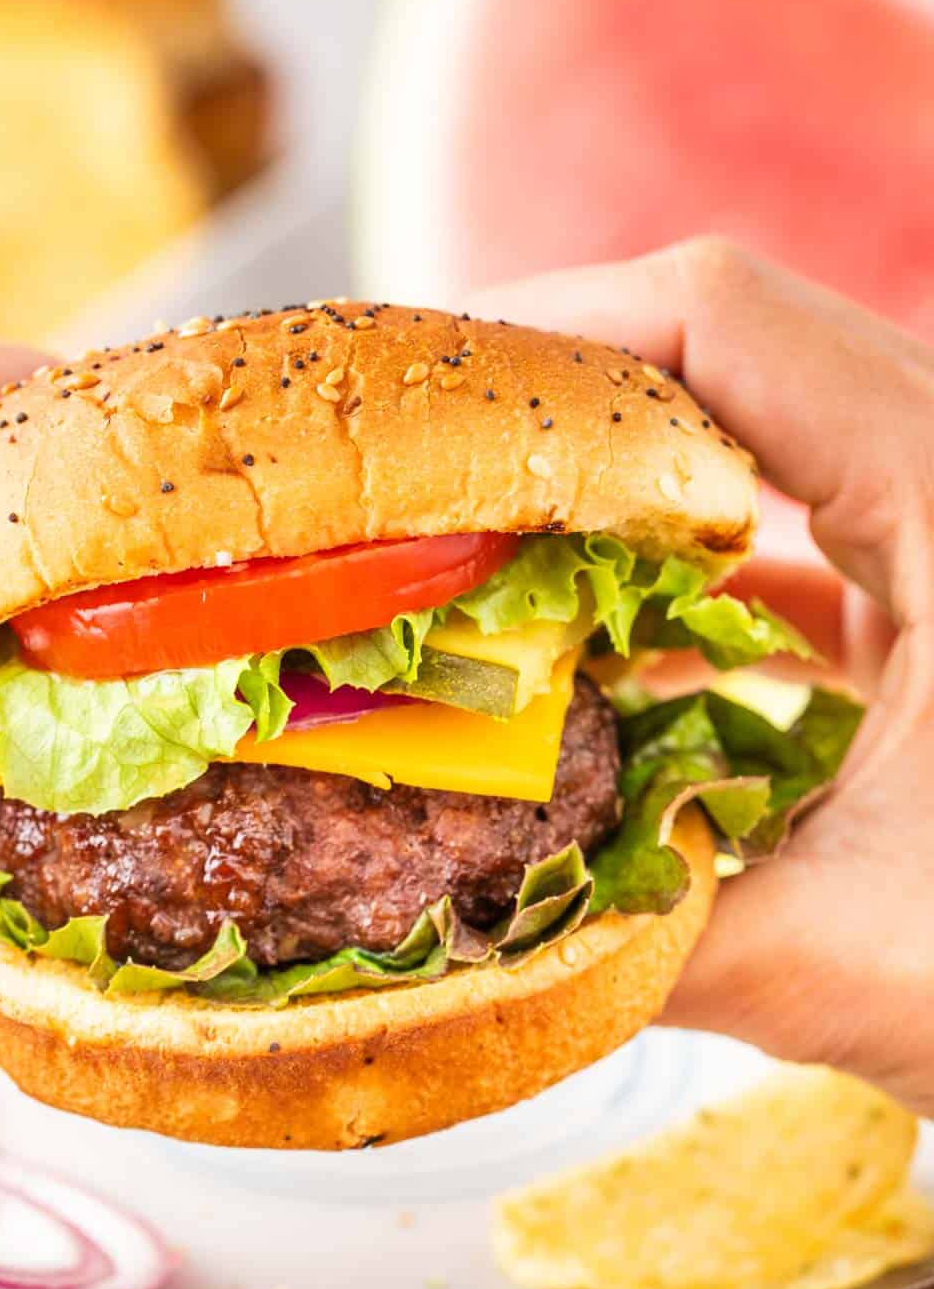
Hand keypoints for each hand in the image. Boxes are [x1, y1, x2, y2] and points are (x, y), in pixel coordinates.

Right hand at [475, 238, 933, 1114]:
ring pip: (755, 424)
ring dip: (613, 468)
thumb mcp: (873, 968)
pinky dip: (678, 558)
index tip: (422, 397)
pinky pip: (788, 519)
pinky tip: (604, 643)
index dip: (550, 328)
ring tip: (482, 531)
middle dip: (553, 386)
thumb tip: (469, 935)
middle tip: (416, 454)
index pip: (726, 320)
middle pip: (726, 342)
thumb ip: (660, 944)